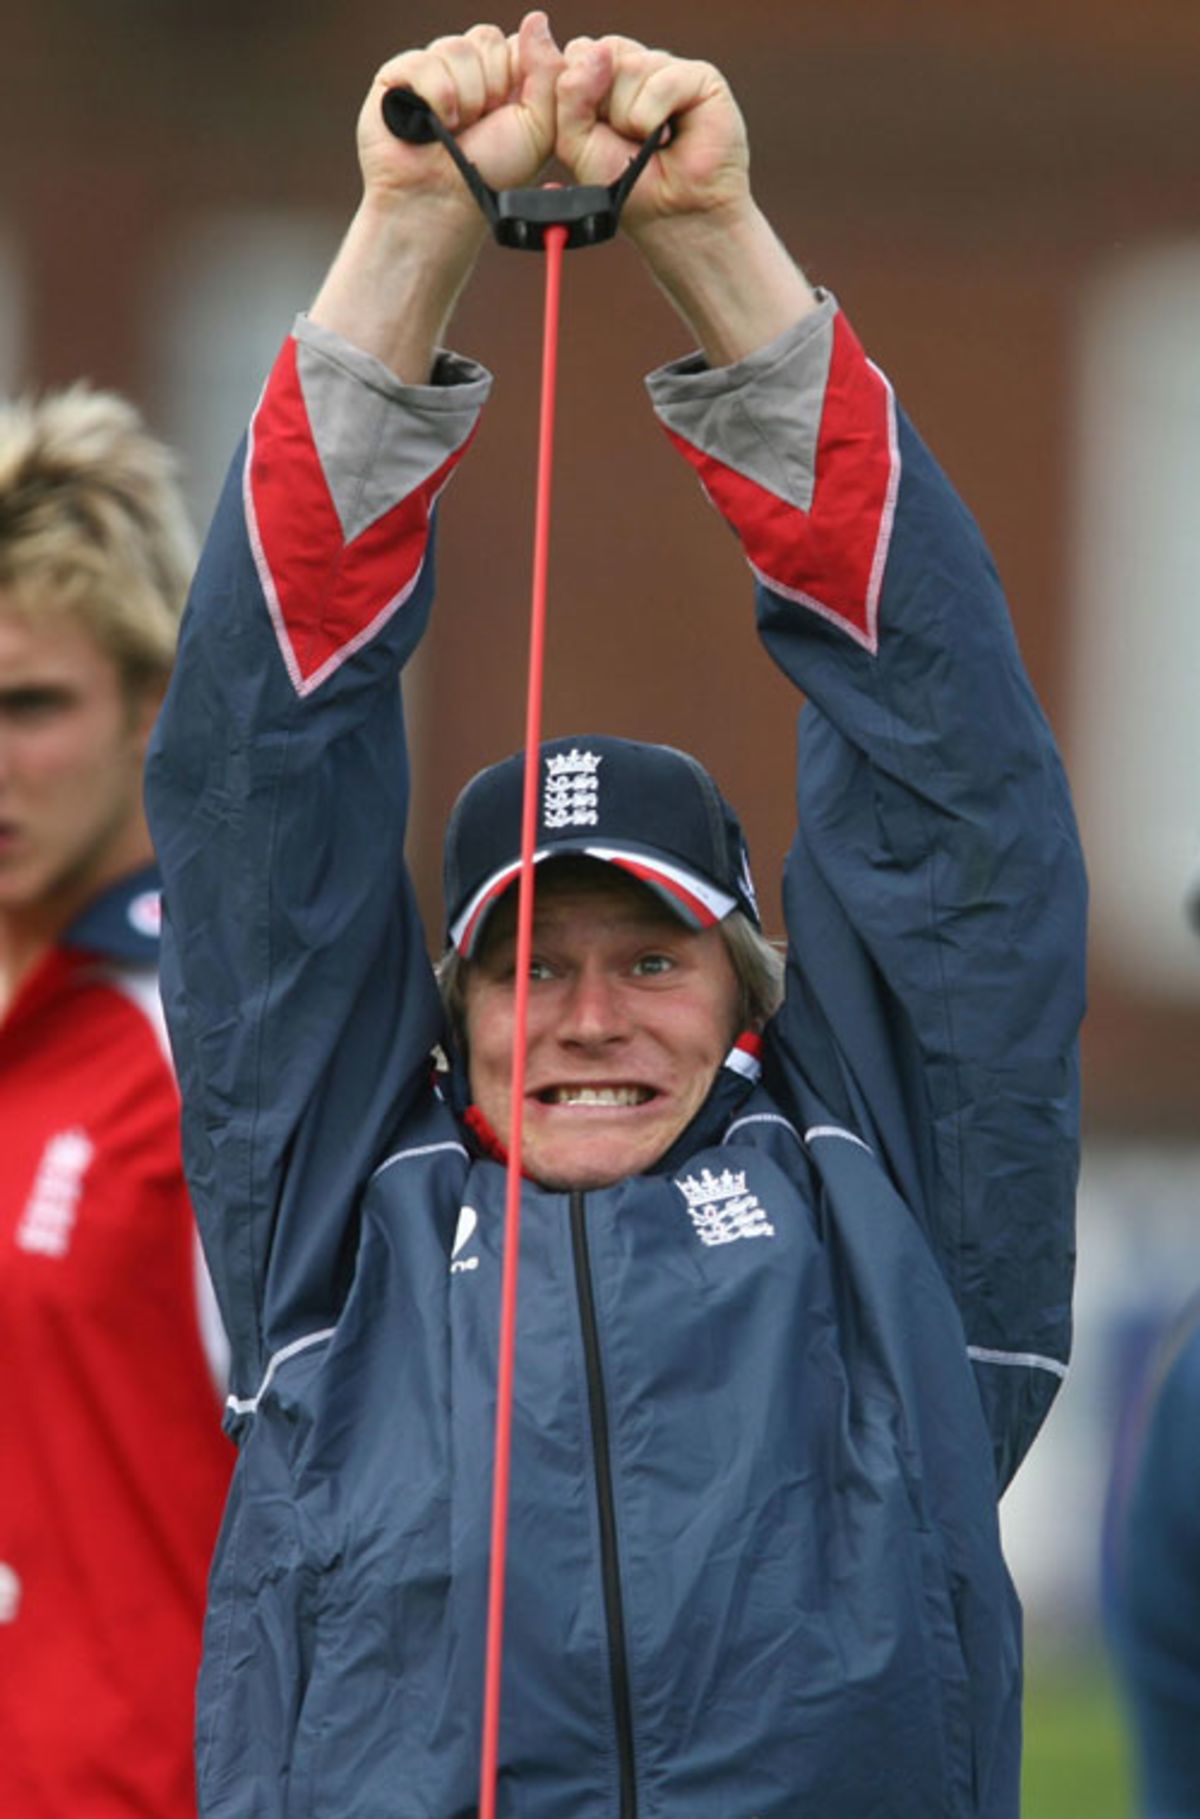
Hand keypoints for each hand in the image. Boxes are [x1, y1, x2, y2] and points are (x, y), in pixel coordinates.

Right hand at [358, 13, 562, 223]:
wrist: (443, 203)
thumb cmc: (492, 173)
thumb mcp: (539, 128)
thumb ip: (548, 73)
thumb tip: (537, 17)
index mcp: (505, 78)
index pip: (518, 42)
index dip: (519, 76)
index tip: (512, 112)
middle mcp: (469, 70)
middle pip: (487, 39)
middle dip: (491, 87)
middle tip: (482, 124)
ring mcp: (433, 69)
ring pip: (457, 48)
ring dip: (465, 96)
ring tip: (456, 129)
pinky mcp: (399, 76)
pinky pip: (424, 61)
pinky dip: (436, 95)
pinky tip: (434, 124)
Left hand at [554, 35, 751, 240]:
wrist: (672, 220)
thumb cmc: (627, 187)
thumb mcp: (577, 143)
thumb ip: (570, 94)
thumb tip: (599, 50)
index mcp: (604, 76)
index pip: (578, 53)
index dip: (579, 96)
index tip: (595, 132)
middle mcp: (637, 65)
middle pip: (602, 55)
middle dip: (604, 110)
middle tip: (625, 142)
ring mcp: (669, 69)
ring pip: (630, 68)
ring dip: (630, 120)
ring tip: (650, 144)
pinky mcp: (701, 79)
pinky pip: (661, 82)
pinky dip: (654, 118)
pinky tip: (669, 140)